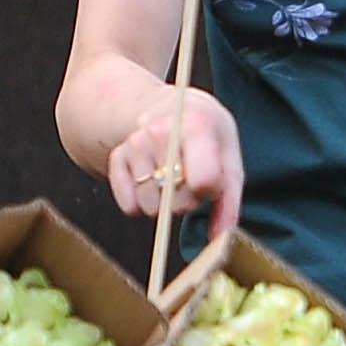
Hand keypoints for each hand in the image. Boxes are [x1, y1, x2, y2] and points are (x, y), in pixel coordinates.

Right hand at [107, 87, 243, 249]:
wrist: (174, 106)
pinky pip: (128, 205)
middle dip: (188, 200)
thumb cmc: (208, 136)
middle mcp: (160, 131)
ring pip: (150, 206)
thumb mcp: (229, 157)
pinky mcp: (116, 157)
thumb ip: (228, 200)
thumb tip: (220, 239)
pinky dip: (141, 204)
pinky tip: (153, 183)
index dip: (209, 192)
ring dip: (164, 204)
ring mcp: (134, 143)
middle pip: (175, 200)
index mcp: (195, 126)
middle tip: (191, 179)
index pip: (201, 182)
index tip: (212, 183)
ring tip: (172, 178)